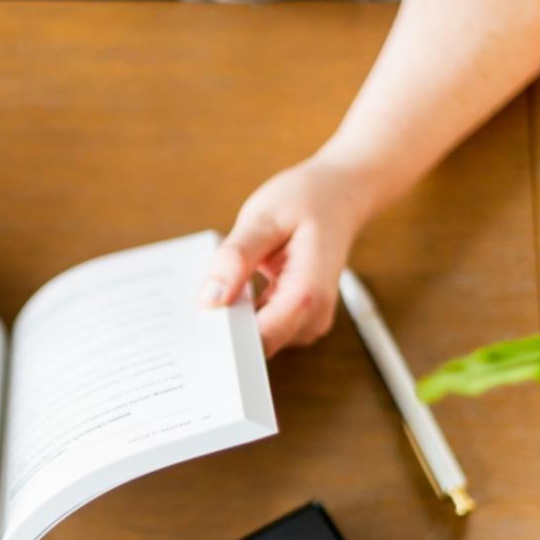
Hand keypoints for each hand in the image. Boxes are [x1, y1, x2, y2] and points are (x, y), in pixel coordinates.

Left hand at [197, 153, 379, 355]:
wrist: (341, 194)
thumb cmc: (308, 199)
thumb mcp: (263, 218)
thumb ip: (235, 259)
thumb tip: (209, 299)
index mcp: (306, 295)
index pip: (258, 342)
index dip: (225, 337)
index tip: (198, 322)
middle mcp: (312, 317)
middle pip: (256, 345)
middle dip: (226, 325)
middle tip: (205, 293)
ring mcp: (308, 321)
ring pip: (257, 339)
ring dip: (235, 316)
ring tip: (228, 281)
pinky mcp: (300, 319)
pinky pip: (264, 327)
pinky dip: (245, 311)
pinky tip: (239, 286)